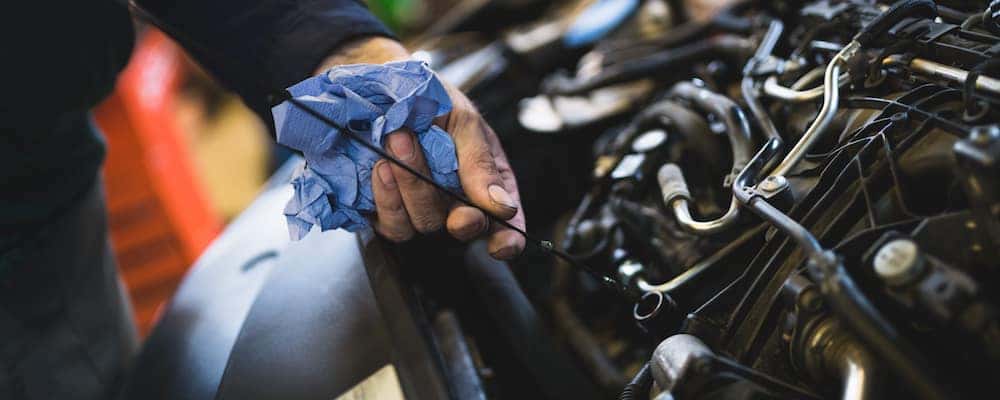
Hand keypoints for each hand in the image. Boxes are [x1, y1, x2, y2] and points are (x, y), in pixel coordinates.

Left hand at [316, 37, 525, 259]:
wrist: (379, 84)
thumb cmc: (430, 98)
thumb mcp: (464, 120)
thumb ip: (481, 162)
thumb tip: (502, 206)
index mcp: (485, 180)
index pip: (504, 223)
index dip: (507, 239)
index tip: (501, 244)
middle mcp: (456, 201)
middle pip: (462, 226)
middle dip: (451, 205)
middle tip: (443, 172)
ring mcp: (420, 208)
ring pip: (424, 224)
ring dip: (412, 186)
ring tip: (398, 141)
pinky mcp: (387, 211)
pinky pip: (393, 225)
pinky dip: (387, 197)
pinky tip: (382, 167)